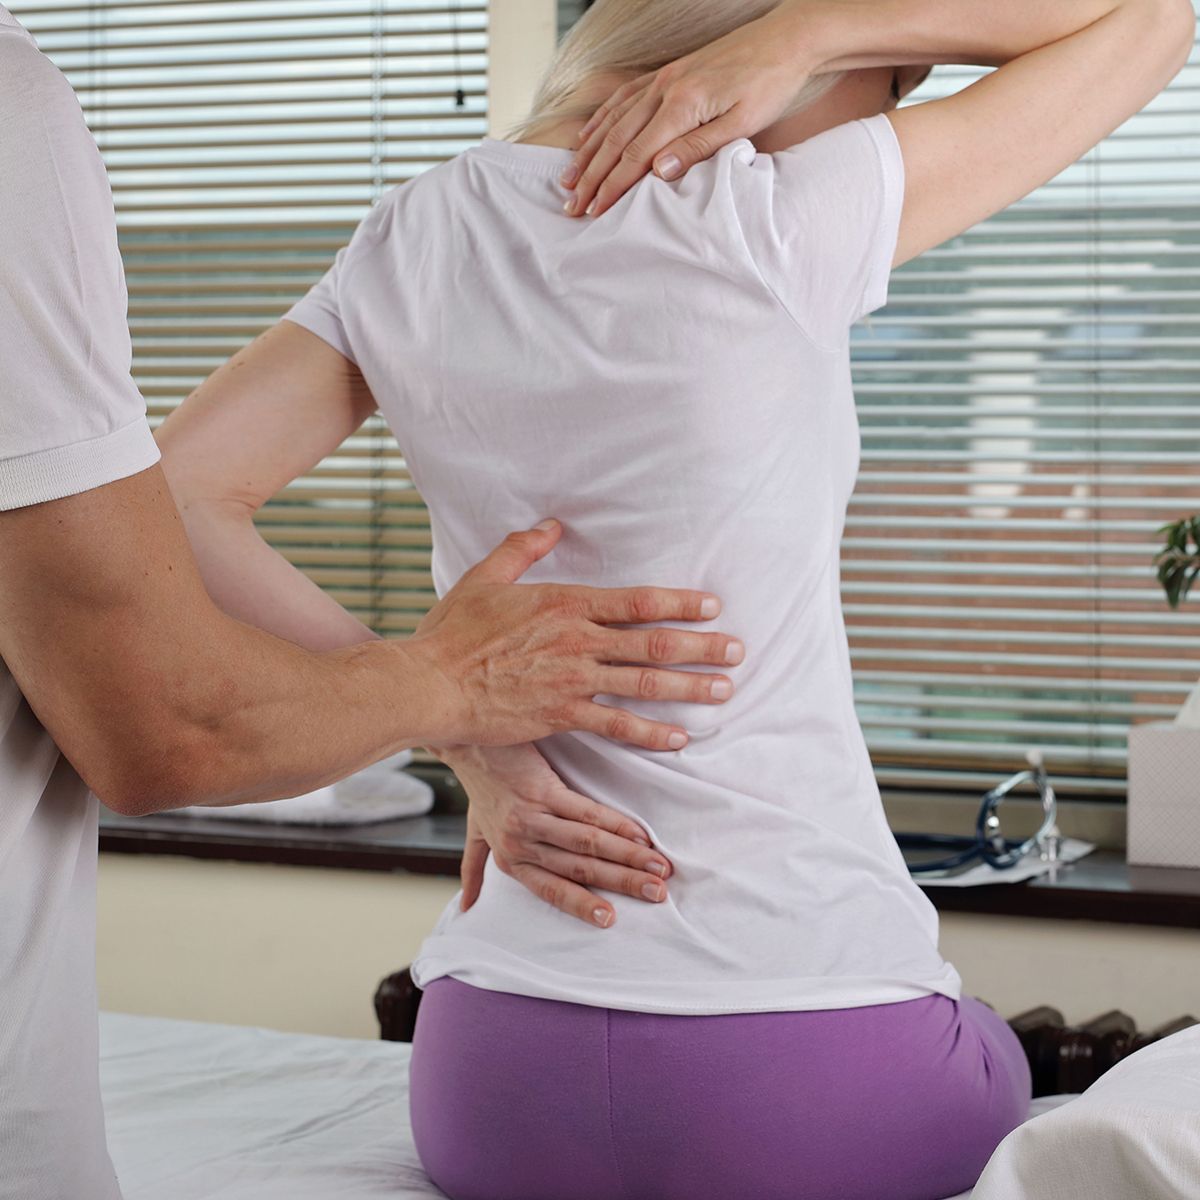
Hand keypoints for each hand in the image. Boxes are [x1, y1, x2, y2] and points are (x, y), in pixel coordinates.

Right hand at [410, 519, 742, 750]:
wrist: (430, 682)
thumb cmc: (452, 631)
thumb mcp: (485, 577)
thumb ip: (522, 548)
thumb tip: (551, 525)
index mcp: (565, 603)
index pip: (636, 600)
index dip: (679, 602)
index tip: (712, 606)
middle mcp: (577, 639)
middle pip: (653, 642)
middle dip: (702, 646)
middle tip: (738, 650)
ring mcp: (573, 679)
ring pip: (645, 683)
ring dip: (690, 686)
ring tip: (725, 690)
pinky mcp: (561, 715)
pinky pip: (618, 726)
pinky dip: (652, 732)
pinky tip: (680, 737)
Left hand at [438, 743, 671, 927]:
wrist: (469, 740)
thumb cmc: (480, 782)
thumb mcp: (476, 829)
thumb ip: (474, 867)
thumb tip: (466, 907)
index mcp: (509, 859)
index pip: (551, 891)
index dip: (582, 906)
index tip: (611, 919)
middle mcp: (519, 844)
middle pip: (579, 870)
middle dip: (622, 884)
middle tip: (657, 894)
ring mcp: (531, 818)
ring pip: (587, 845)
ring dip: (629, 858)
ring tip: (658, 867)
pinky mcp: (541, 791)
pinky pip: (586, 813)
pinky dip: (617, 825)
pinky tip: (640, 834)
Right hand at [561, 2, 817, 217]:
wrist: (787, 39)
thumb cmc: (770, 84)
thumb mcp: (741, 123)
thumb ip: (697, 148)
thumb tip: (657, 172)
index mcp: (682, 105)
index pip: (635, 156)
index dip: (612, 187)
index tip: (594, 211)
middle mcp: (664, 89)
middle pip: (616, 141)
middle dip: (592, 178)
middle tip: (572, 206)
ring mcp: (662, 79)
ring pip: (613, 120)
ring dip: (588, 153)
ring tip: (570, 179)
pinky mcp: (667, 73)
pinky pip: (623, 99)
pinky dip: (601, 120)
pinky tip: (588, 137)